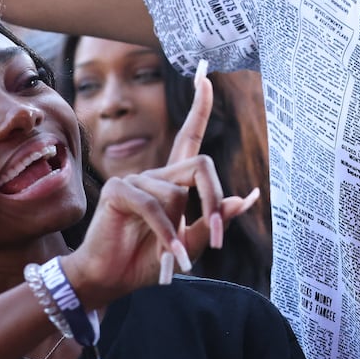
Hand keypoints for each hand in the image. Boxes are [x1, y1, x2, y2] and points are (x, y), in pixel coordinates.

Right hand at [61, 61, 259, 307]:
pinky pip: (155, 206)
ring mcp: (134, 179)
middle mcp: (156, 174)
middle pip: (201, 165)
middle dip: (214, 200)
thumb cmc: (147, 262)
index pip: (189, 135)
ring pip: (178, 192)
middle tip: (219, 237)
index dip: (199, 106)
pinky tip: (168, 254)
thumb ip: (215, 221)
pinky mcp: (117, 190)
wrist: (110, 282)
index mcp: (173, 182)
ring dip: (180, 229)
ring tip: (170, 254)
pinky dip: (166, 234)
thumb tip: (249, 196)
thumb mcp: (190, 244)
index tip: (204, 76)